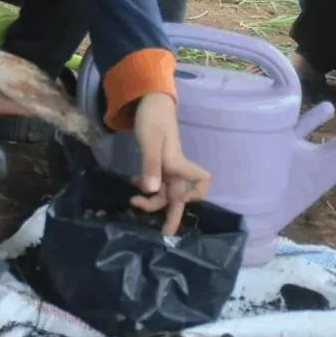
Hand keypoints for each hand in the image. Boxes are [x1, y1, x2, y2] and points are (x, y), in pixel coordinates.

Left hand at [129, 93, 210, 234]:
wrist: (148, 101)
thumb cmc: (153, 119)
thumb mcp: (149, 142)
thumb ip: (150, 165)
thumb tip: (151, 191)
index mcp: (179, 163)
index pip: (201, 181)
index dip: (195, 193)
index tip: (179, 198)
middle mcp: (176, 168)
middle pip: (179, 196)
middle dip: (172, 216)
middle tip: (164, 235)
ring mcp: (166, 166)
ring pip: (165, 191)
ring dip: (151, 200)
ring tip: (133, 201)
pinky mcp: (157, 163)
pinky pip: (156, 183)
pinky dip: (147, 188)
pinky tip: (135, 183)